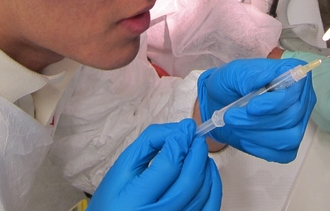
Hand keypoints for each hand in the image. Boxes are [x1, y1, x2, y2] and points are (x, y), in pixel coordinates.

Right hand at [88, 119, 220, 210]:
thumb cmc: (115, 199)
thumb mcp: (123, 168)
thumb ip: (149, 143)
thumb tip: (179, 130)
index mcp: (134, 202)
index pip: (167, 166)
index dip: (181, 141)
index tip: (187, 127)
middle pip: (189, 181)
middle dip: (197, 152)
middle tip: (196, 137)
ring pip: (203, 193)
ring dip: (205, 165)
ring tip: (198, 152)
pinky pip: (211, 207)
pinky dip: (214, 184)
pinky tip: (207, 170)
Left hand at [196, 59, 315, 162]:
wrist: (220, 103)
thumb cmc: (231, 83)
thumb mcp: (234, 73)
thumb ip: (249, 76)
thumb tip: (266, 77)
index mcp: (292, 74)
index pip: (296, 91)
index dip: (276, 102)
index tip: (251, 107)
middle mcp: (301, 99)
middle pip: (292, 117)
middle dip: (259, 121)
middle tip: (231, 116)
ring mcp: (298, 122)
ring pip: (289, 138)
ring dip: (258, 135)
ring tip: (236, 125)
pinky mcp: (289, 143)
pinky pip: (283, 153)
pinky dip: (261, 148)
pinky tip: (245, 137)